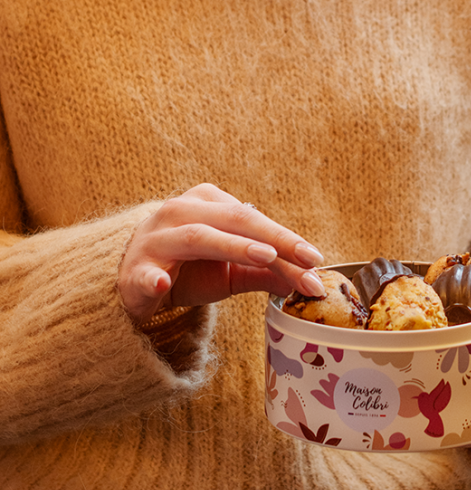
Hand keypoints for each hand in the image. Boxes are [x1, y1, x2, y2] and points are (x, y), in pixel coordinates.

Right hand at [118, 184, 325, 324]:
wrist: (134, 283)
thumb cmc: (188, 270)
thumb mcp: (233, 271)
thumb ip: (268, 272)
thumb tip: (310, 280)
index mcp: (208, 205)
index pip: (255, 221)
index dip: (289, 240)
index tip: (317, 261)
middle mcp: (182, 212)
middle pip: (235, 221)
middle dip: (275, 241)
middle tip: (306, 260)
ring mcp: (156, 239)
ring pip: (198, 237)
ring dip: (232, 247)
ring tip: (263, 258)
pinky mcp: (135, 271)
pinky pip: (145, 273)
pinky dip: (153, 279)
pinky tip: (162, 284)